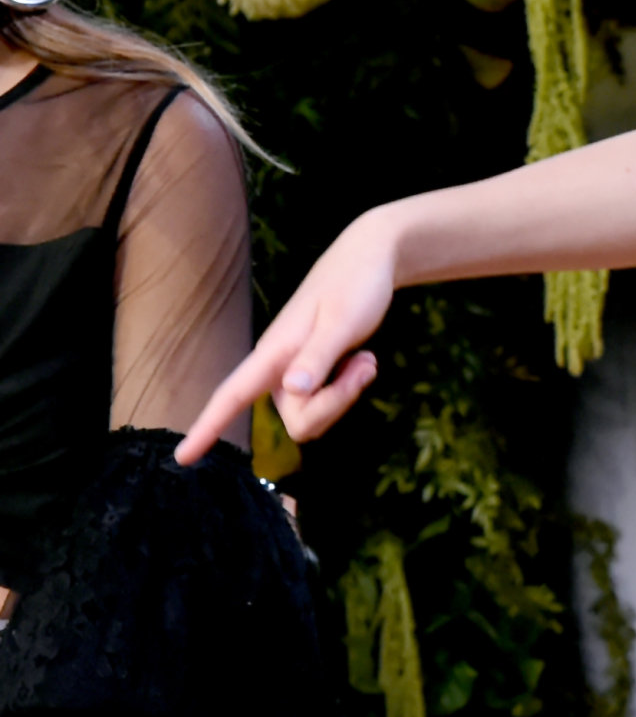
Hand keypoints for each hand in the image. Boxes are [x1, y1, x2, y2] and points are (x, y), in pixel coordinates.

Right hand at [174, 211, 393, 464]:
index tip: (182, 458)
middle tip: (366, 363)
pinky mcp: (314, 372)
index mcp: (274, 352)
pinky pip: (328, 402)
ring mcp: (297, 372)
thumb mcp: (342, 321)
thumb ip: (318, 357)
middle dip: (336, 404)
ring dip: (347, 393)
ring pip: (316, 415)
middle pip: (300, 422)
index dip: (207, 427)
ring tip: (366, 357)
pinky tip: (363, 358)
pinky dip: (351, 387)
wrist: (372, 258)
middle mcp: (279, 367)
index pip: (231, 396)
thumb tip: (291, 392)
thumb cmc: (355, 284)